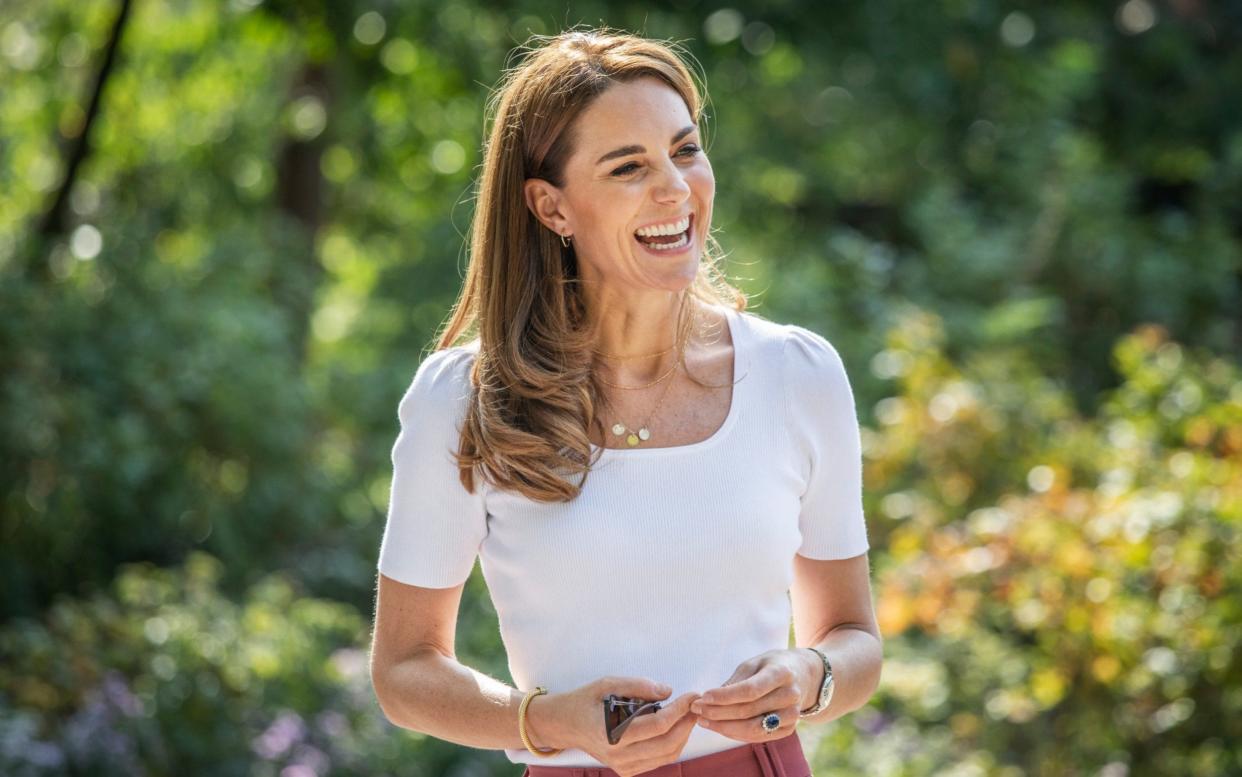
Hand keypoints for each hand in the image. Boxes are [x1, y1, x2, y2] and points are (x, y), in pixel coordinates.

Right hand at [531, 676, 700, 776]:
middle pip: (667, 743)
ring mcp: (623, 766)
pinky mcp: (626, 770)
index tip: (692, 695)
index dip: (680, 710)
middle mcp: (619, 754)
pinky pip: (658, 761)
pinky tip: (674, 729)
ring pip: (666, 755)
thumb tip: (667, 691)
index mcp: (612, 733)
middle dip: (687, 723)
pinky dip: (672, 746)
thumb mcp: (607, 684)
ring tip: (688, 715)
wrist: (564, 725)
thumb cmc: (584, 702)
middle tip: (695, 705)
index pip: (658, 724)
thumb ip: (637, 686)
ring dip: (683, 735)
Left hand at [689, 649, 813, 741]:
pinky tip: (720, 727)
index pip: (750, 690)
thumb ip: (735, 681)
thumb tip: (709, 699)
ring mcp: (792, 715)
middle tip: (697, 710)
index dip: (725, 696)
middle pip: (749, 711)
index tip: (703, 697)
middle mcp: (790, 695)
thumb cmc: (772, 666)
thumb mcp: (754, 662)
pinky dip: (736, 734)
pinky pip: (759, 737)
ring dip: (724, 727)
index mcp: (781, 673)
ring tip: (703, 721)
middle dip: (718, 712)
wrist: (804, 675)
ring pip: (753, 728)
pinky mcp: (789, 729)